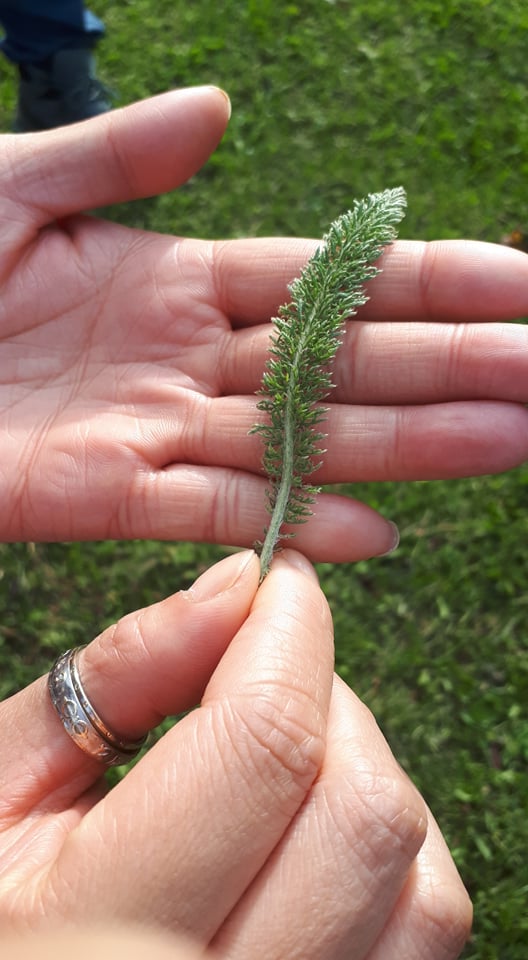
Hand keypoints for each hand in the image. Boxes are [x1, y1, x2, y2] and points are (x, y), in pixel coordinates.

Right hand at [0, 549, 470, 958]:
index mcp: (95, 931)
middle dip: (326, 700)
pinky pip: (423, 932)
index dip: (290, 632)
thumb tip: (234, 588)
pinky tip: (311, 831)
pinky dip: (392, 855)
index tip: (280, 582)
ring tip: (281, 759)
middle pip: (363, 811)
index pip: (265, 744)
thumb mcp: (7, 778)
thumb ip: (120, 674)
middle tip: (263, 676)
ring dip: (364, 777)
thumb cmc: (0, 899)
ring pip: (419, 882)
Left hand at [2, 87, 527, 559]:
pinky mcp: (105, 497)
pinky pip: (219, 510)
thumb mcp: (17, 179)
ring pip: (305, 439)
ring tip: (510, 442)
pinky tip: (381, 530)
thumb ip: (118, 153)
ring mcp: (155, 431)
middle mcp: (186, 359)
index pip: (329, 282)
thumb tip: (221, 112)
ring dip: (410, 446)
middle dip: (451, 368)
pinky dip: (298, 519)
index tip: (519, 285)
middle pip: (342, 364)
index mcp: (174, 277)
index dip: (425, 281)